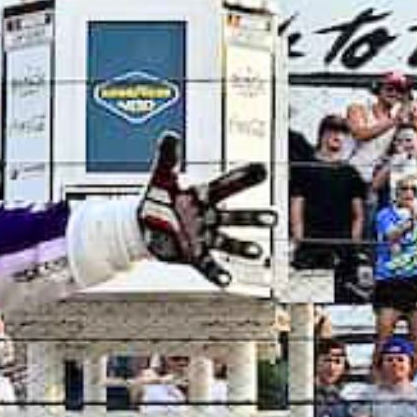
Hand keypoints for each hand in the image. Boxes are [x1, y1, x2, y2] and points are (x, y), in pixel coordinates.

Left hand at [140, 138, 274, 285]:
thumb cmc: (157, 199)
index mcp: (204, 195)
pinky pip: (208, 266)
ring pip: (228, 242)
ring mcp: (203, 237)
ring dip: (243, 247)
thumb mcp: (161, 177)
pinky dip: (217, 274)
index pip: (227, 185)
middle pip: (235, 216)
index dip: (243, 178)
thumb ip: (167, 157)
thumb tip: (169, 135)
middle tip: (274, 217)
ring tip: (258, 252)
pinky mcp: (194, 255)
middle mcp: (209, 216)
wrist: (142, 226)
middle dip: (253, 217)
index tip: (262, 169)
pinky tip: (226, 281)